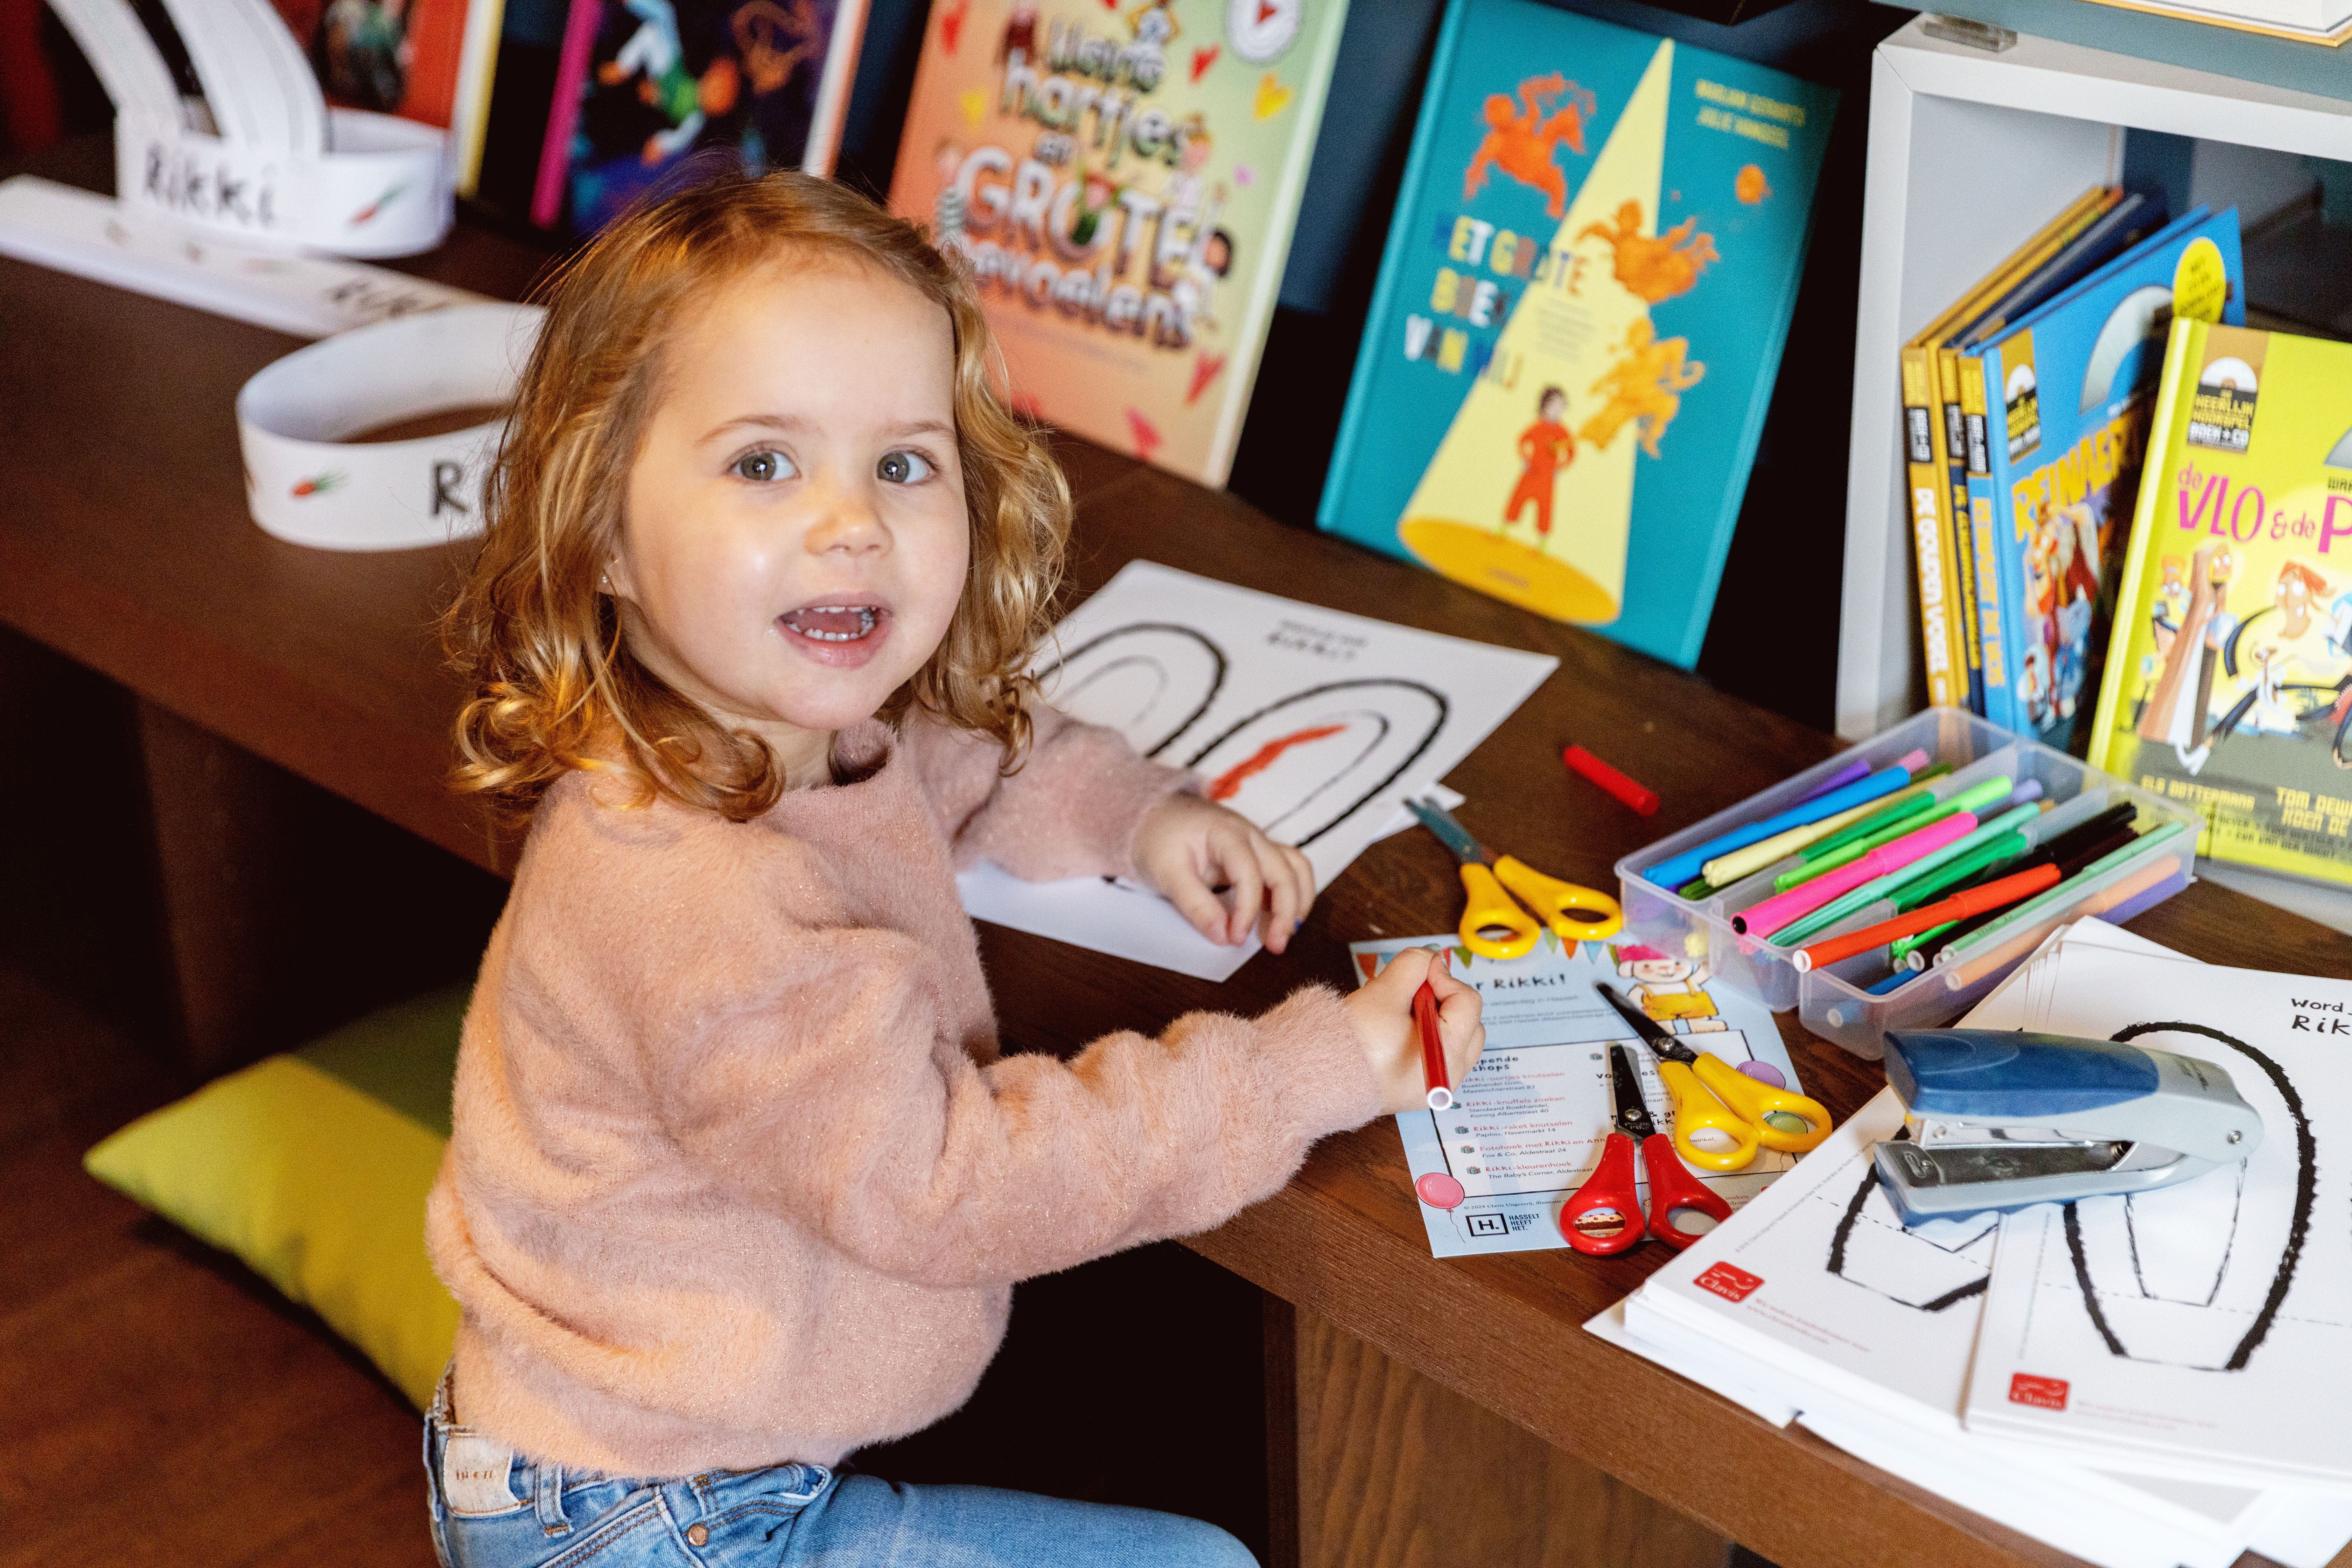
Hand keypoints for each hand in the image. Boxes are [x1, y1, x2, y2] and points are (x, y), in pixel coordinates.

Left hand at [1133, 793, 1315, 953]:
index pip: (1249, 873)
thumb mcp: (1166, 873)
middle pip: (1285, 870)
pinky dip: (1293, 893)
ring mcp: (1258, 843)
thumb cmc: (1157, 839)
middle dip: (1286, 911)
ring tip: (1287, 933)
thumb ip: (1195, 905)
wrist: (1153, 816)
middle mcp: (1251, 835)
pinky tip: (1283, 918)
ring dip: (1298, 901)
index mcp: (1227, 833)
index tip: (1234, 937)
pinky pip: (1289, 869)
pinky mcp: (1258, 854)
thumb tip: (1222, 936)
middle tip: (1275, 946)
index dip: (1247, 910)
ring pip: (1296, 867)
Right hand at [1344, 946, 1483, 1115]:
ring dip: (1438, 1016)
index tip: (1420, 971)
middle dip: (1445, 999)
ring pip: (1457, 1037)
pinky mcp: (1421, 1088)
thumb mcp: (1383, 991)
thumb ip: (1413, 966)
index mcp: (1445, 1054)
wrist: (1319, 1077)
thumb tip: (1430, 958)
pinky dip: (1429, 1034)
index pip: (1466, 1002)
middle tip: (1412, 993)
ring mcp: (1436, 1085)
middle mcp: (1449, 1076)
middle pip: (1469, 1022)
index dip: (1444, 977)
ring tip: (1404, 1013)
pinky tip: (1400, 1030)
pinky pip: (1440, 1052)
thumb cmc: (1352, 1040)